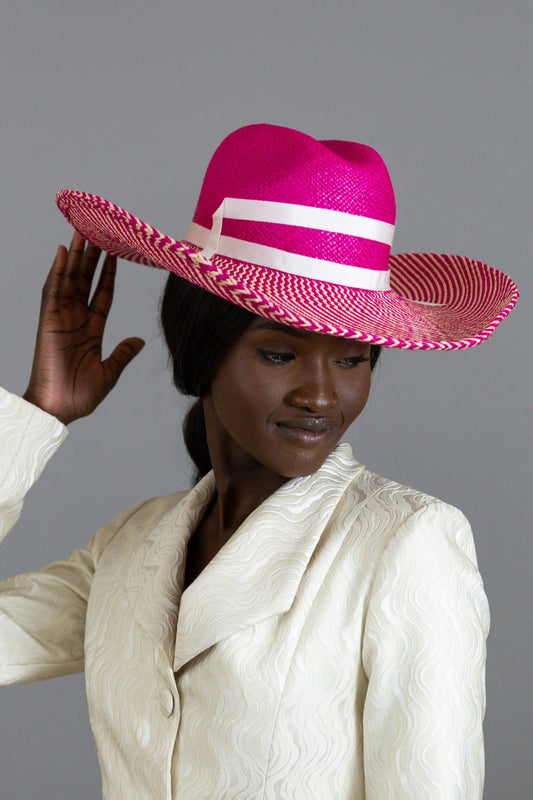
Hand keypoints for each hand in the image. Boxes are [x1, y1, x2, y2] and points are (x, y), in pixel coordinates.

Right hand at [23, 233, 144, 424]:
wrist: (60, 409)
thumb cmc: (80, 396)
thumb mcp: (110, 372)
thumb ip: (123, 354)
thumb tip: (140, 341)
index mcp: (92, 330)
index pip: (102, 294)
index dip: (108, 274)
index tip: (115, 253)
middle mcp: (76, 319)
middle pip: (85, 281)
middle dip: (91, 257)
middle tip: (96, 231)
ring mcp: (62, 318)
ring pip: (69, 280)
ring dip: (75, 256)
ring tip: (81, 232)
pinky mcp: (48, 321)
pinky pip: (53, 291)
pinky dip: (58, 271)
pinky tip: (63, 253)